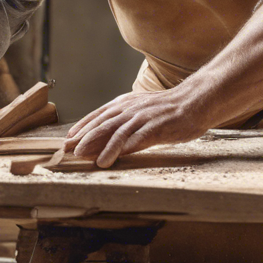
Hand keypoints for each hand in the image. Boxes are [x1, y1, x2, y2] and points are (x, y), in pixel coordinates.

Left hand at [63, 85, 211, 167]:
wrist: (193, 101)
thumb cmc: (167, 109)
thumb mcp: (141, 108)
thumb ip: (124, 118)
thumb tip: (106, 132)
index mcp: (125, 103)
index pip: (98, 115)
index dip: (82, 127)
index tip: (68, 139)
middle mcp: (130, 109)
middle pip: (103, 124)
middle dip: (84, 138)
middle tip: (69, 151)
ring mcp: (143, 118)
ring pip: (118, 132)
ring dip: (103, 147)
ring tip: (94, 161)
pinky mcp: (156, 128)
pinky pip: (137, 139)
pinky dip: (124, 148)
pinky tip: (115, 157)